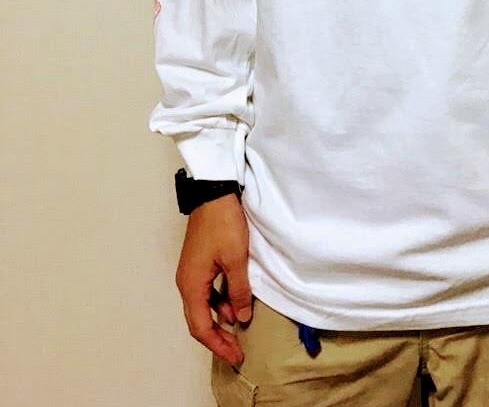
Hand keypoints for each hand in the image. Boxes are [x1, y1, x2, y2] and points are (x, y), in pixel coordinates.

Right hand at [175, 193, 252, 364]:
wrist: (214, 194)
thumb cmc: (223, 224)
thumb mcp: (236, 259)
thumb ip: (238, 290)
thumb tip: (240, 317)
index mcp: (191, 285)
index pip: (200, 327)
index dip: (218, 345)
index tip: (235, 355)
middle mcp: (187, 282)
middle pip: (199, 320)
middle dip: (218, 337)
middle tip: (237, 349)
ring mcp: (192, 272)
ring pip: (203, 305)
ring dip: (220, 318)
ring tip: (240, 326)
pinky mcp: (200, 263)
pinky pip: (207, 291)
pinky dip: (220, 301)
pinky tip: (235, 302)